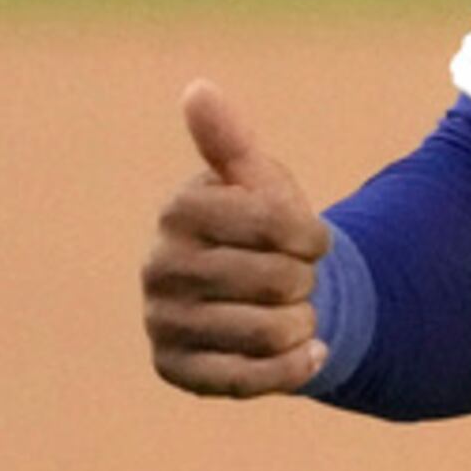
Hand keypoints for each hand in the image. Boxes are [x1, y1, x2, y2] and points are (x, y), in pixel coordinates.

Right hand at [140, 80, 332, 396]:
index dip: (310, 235)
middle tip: (295, 278)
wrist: (261, 295)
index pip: (274, 223)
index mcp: (180, 210)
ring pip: (268, 331)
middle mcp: (159, 267)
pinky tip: (307, 351)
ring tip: (292, 310)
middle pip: (276, 280)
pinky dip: (294, 367)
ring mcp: (162, 321)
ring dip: (302, 322)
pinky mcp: (175, 370)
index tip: (311, 239)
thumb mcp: (258, 181)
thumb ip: (232, 141)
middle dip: (305, 281)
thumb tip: (198, 89)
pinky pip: (251, 380)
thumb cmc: (263, 227)